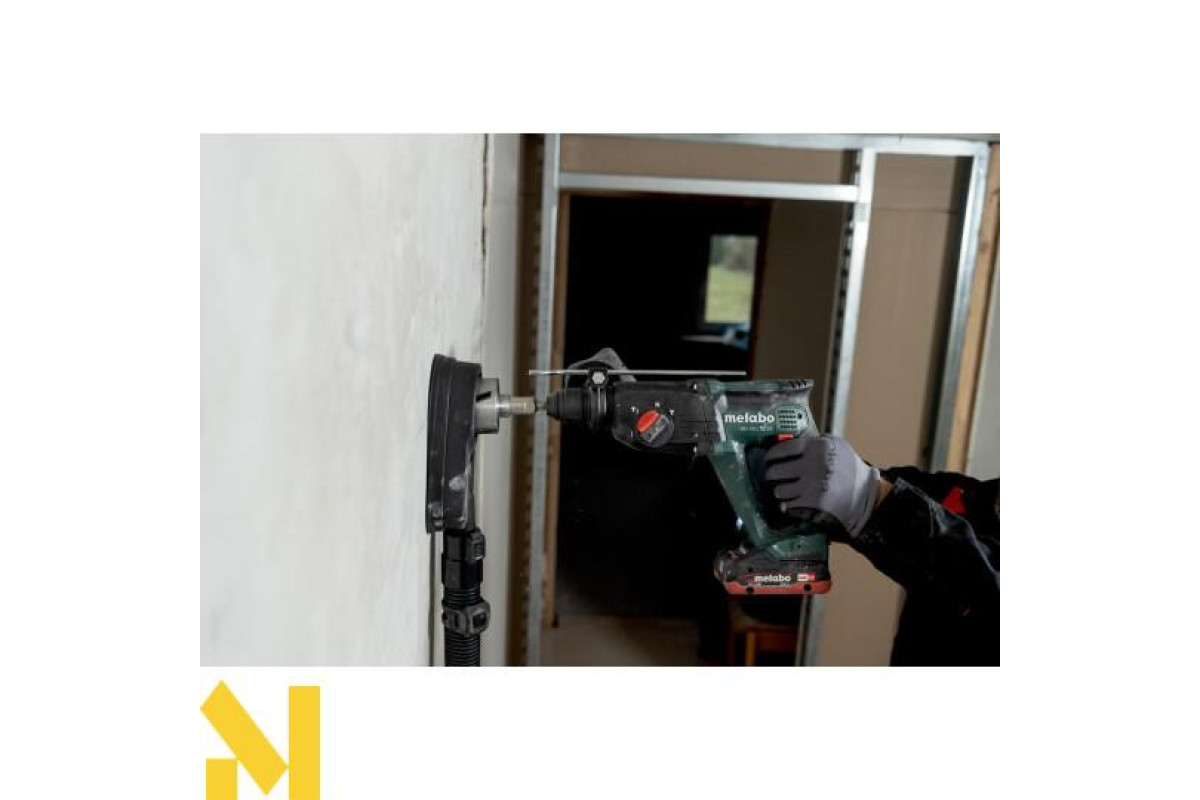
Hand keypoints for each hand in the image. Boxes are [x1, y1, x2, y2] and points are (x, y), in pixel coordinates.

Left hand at [763, 434, 881, 540]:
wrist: (864, 492)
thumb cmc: (848, 466)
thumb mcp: (835, 444)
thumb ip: (814, 440)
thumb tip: (790, 439)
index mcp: (818, 447)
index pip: (784, 448)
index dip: (772, 454)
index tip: (768, 458)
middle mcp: (814, 464)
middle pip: (776, 470)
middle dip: (771, 474)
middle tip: (771, 475)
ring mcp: (813, 485)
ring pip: (780, 490)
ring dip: (779, 491)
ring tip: (782, 490)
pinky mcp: (814, 503)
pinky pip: (789, 504)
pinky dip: (787, 504)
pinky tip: (789, 502)